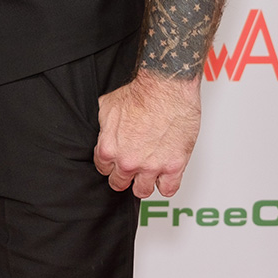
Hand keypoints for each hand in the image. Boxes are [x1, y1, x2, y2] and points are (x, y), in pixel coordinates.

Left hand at [94, 71, 200, 196]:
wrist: (166, 87)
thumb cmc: (142, 93)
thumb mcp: (109, 106)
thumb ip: (104, 127)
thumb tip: (105, 132)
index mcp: (109, 149)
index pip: (103, 169)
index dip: (112, 164)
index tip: (119, 160)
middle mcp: (128, 161)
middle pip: (120, 183)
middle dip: (126, 175)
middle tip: (134, 165)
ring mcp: (151, 166)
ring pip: (142, 191)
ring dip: (145, 182)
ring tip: (150, 170)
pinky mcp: (174, 166)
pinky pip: (168, 190)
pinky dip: (167, 184)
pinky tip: (166, 175)